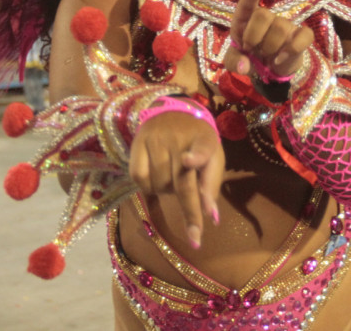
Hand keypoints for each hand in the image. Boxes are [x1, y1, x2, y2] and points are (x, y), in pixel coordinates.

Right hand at [129, 111, 223, 248]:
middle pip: (181, 182)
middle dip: (189, 213)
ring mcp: (156, 139)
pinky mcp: (138, 143)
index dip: (196, 155)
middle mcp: (178, 138)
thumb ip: (211, 184)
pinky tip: (156, 180)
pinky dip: (148, 188)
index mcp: (204, 138)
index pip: (201, 147)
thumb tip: (211, 216)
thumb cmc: (197, 142)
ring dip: (167, 193)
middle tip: (195, 238)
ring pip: (159, 183)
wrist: (172, 113)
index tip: (188, 161)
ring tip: (172, 181)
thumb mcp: (212, 157)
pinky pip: (139, 178)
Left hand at [223, 0, 313, 81]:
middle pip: (263, 15)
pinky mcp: (301, 36)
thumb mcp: (236, 61)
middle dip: (254, 36)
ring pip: (280, 27)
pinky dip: (291, 49)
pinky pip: (304, 35)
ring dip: (270, 47)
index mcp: (246, 18)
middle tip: (251, 50)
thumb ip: (235, 62)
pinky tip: (280, 59)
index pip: (248, 1)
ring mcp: (286, 25)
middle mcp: (266, 17)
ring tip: (266, 56)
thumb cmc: (250, 58)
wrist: (270, 71)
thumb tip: (245, 67)